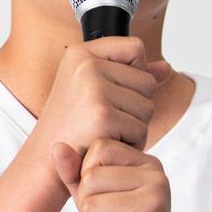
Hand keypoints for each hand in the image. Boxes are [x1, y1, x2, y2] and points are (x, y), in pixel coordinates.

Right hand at [30, 36, 173, 160]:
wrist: (44, 163)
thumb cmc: (69, 128)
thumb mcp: (93, 91)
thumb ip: (130, 75)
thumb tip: (167, 68)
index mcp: (79, 53)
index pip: (135, 48)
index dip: (135, 73)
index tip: (112, 92)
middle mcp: (85, 65)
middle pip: (147, 81)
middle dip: (135, 107)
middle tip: (103, 120)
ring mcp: (93, 89)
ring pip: (148, 107)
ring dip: (133, 127)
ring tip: (103, 132)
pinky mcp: (102, 116)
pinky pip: (141, 129)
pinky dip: (129, 143)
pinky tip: (104, 144)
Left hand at [49, 138, 184, 211]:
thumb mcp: (97, 198)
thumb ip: (77, 173)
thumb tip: (57, 146)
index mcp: (148, 163)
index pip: (98, 149)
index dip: (88, 178)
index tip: (107, 199)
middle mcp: (156, 178)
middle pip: (91, 179)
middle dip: (88, 208)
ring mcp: (154, 203)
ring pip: (90, 207)